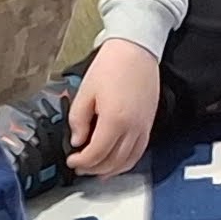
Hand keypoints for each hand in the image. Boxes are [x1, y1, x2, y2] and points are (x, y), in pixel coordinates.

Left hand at [70, 38, 163, 176]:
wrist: (136, 49)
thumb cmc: (111, 66)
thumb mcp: (85, 92)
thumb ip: (78, 120)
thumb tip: (78, 141)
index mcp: (114, 120)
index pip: (96, 154)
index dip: (81, 162)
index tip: (71, 160)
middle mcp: (132, 129)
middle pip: (112, 162)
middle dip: (93, 169)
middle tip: (80, 168)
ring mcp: (143, 127)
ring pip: (128, 161)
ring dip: (110, 170)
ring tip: (96, 169)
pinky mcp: (149, 124)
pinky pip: (139, 152)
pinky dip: (126, 162)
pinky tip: (115, 161)